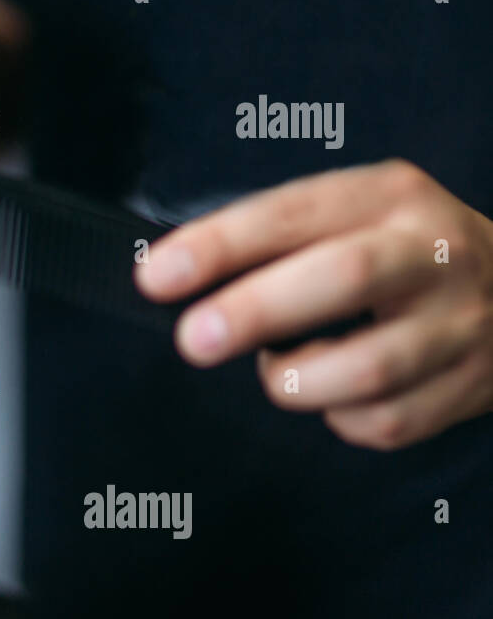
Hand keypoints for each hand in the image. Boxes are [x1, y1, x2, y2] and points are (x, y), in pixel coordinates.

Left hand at [134, 159, 492, 450]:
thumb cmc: (400, 251)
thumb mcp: (352, 214)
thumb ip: (275, 238)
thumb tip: (173, 276)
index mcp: (388, 196)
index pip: (293, 213)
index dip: (220, 245)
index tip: (157, 275)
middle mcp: (432, 253)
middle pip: (342, 278)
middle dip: (255, 311)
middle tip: (194, 338)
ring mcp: (460, 323)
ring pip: (368, 368)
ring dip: (298, 380)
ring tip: (279, 370)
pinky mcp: (471, 386)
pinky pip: (387, 421)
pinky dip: (342, 417)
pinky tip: (336, 395)